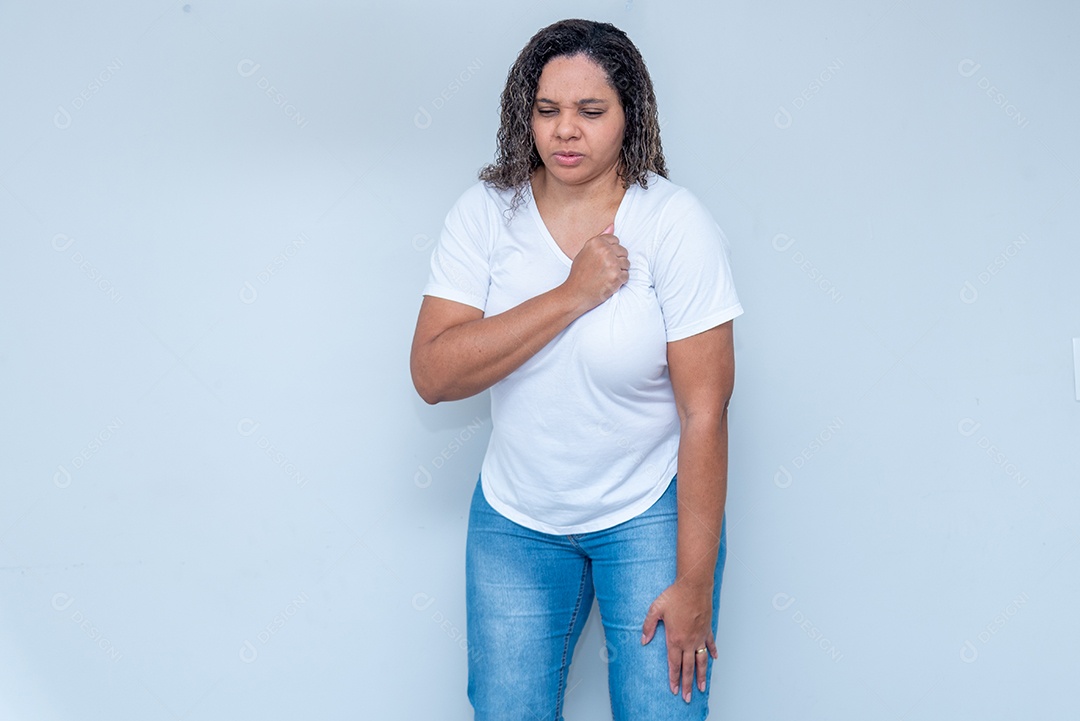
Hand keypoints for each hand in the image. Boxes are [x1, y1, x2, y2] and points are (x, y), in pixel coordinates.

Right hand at [562, 223, 627, 311]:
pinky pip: (626, 275)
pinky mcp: (616, 276)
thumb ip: (600, 238)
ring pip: (626, 263)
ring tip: (606, 276)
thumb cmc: (579, 273)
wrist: (575, 293)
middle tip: (605, 270)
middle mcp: (604, 250)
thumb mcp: (585, 251)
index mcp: (596, 242)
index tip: (603, 260)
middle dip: (617, 261)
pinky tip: (608, 283)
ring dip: (619, 271)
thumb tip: (613, 225)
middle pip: (623, 251)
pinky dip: (620, 281)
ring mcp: (611, 263)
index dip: (611, 251)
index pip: (616, 240)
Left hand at [641, 580, 716, 702]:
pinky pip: (710, 644)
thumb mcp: (655, 609)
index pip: (674, 664)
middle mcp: (688, 641)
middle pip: (688, 668)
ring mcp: (699, 636)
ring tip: (702, 687)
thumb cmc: (674, 596)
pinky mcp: (707, 629)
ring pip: (701, 661)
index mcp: (675, 639)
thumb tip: (643, 640)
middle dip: (687, 684)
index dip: (673, 678)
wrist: (693, 586)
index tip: (673, 689)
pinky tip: (714, 659)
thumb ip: (648, 626)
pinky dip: (712, 652)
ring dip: (702, 675)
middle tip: (687, 697)